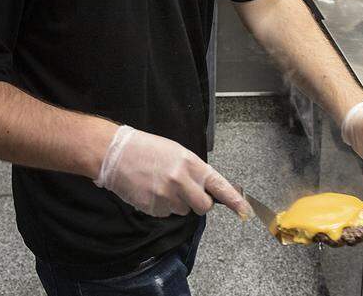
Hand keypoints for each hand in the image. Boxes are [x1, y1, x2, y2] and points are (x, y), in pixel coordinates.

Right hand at [94, 126, 250, 218]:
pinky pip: (166, 214)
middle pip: (203, 207)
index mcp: (191, 164)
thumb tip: (209, 188)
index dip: (235, 201)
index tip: (246, 212)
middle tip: (186, 191)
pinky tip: (151, 191)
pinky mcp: (153, 207)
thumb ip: (195, 171)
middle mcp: (181, 181)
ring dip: (177, 203)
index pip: (219, 186)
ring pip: (184, 211)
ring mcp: (167, 196)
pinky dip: (161, 206)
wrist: (116, 153)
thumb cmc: (148, 149)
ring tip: (161, 185)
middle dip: (198, 203)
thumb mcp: (177, 153)